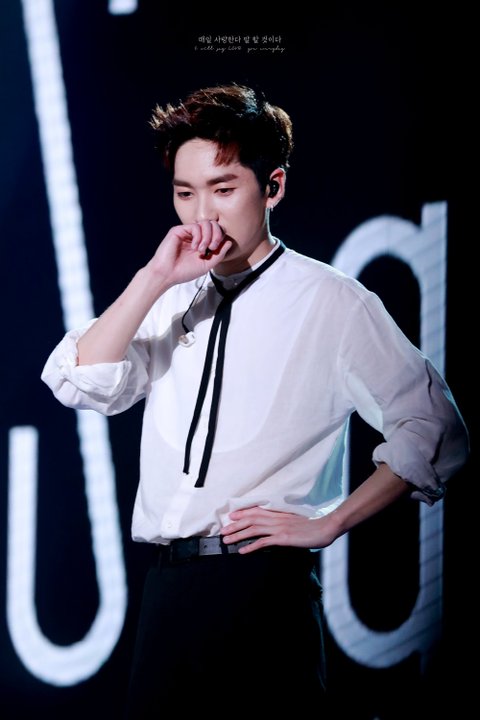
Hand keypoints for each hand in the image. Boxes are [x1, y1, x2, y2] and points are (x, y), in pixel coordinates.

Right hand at [148, 221, 232, 287]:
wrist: (167, 275)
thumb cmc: (183, 272)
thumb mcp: (206, 265)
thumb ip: (219, 254)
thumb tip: (229, 242)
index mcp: (201, 243)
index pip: (216, 232)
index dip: (220, 237)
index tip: (216, 249)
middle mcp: (195, 236)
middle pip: (213, 224)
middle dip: (216, 235)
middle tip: (212, 247)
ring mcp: (187, 233)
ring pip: (205, 223)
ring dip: (208, 237)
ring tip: (202, 249)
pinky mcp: (179, 230)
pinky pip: (195, 226)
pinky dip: (199, 237)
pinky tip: (195, 247)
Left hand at [220, 506, 339, 553]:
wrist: (325, 528)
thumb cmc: (312, 526)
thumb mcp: (295, 521)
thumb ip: (284, 522)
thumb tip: (275, 527)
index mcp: (279, 514)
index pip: (257, 511)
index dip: (243, 513)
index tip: (231, 516)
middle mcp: (277, 519)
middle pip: (251, 519)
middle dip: (235, 525)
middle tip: (223, 531)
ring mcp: (279, 528)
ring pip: (254, 530)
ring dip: (238, 535)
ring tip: (227, 541)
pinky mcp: (283, 538)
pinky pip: (263, 542)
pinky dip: (251, 546)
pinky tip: (242, 551)